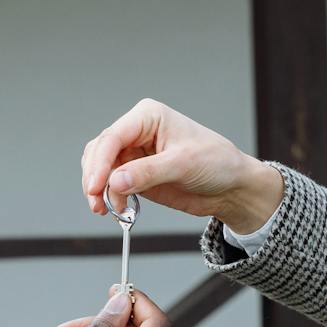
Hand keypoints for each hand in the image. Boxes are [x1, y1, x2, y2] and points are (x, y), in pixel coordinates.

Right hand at [80, 98, 283, 232]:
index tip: (95, 187)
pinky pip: (112, 184)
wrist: (231, 186)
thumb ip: (147, 173)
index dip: (100, 163)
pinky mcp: (135, 174)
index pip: (113, 137)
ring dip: (99, 190)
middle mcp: (136, 132)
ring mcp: (134, 154)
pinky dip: (109, 197)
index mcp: (148, 117)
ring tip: (109, 209)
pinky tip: (118, 209)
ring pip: (101, 169)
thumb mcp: (183, 164)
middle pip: (99, 152)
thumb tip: (115, 182)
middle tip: (98, 202)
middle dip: (95, 178)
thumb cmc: (216, 162)